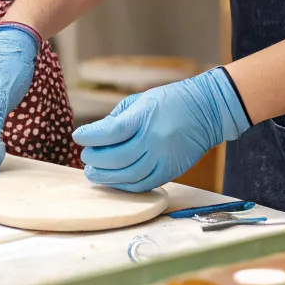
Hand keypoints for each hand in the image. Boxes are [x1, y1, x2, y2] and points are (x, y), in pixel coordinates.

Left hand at [73, 67, 250, 192]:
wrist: (206, 110)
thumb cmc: (171, 100)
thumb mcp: (142, 99)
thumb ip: (118, 117)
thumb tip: (97, 134)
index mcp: (145, 116)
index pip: (111, 131)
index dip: (91, 136)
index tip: (78, 136)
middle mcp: (154, 139)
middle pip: (117, 157)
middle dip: (95, 159)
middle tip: (85, 157)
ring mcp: (163, 158)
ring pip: (128, 176)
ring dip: (106, 177)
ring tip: (93, 172)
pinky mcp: (170, 171)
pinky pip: (143, 185)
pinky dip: (124, 185)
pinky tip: (113, 180)